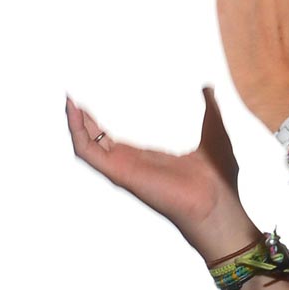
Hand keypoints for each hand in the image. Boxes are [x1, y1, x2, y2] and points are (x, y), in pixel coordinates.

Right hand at [67, 88, 260, 263]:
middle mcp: (130, 165)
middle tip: (70, 98)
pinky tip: (75, 113)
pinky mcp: (119, 173)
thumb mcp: (214, 130)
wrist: (219, 201)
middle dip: (81, 121)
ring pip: (87, 146)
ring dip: (75, 125)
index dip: (97, 122)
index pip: (111, 139)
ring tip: (68, 102)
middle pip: (95, 141)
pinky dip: (78, 133)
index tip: (88, 103)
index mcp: (146, 158)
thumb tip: (209, 88)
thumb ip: (209, 108)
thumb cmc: (219, 177)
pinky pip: (89, 153)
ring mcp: (122, 169)